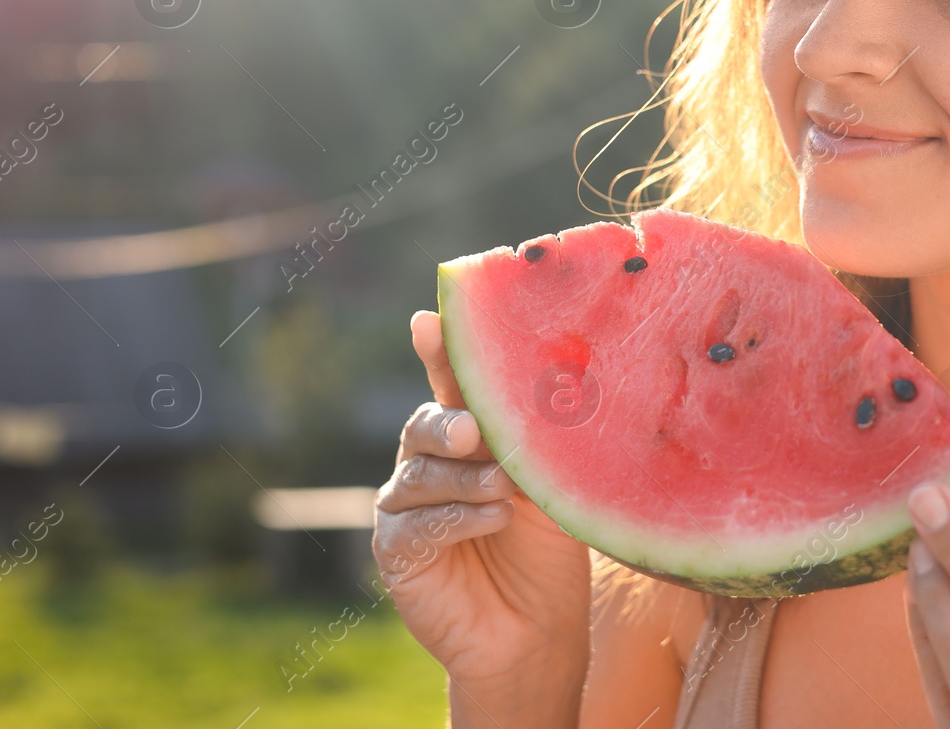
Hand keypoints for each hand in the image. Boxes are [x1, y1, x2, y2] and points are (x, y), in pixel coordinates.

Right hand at [373, 310, 591, 724]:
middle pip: (425, 426)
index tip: (429, 320)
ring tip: (503, 488)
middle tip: (473, 428)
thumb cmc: (550, 548)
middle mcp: (430, 462)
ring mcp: (406, 506)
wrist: (538, 631)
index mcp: (466, 435)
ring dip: (463, 478)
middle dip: (446, 421)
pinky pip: (414, 525)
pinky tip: (491, 518)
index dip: (439, 351)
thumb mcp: (551, 486)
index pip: (450, 385)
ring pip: (420, 474)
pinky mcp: (396, 551)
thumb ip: (537, 442)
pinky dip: (454, 519)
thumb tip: (553, 385)